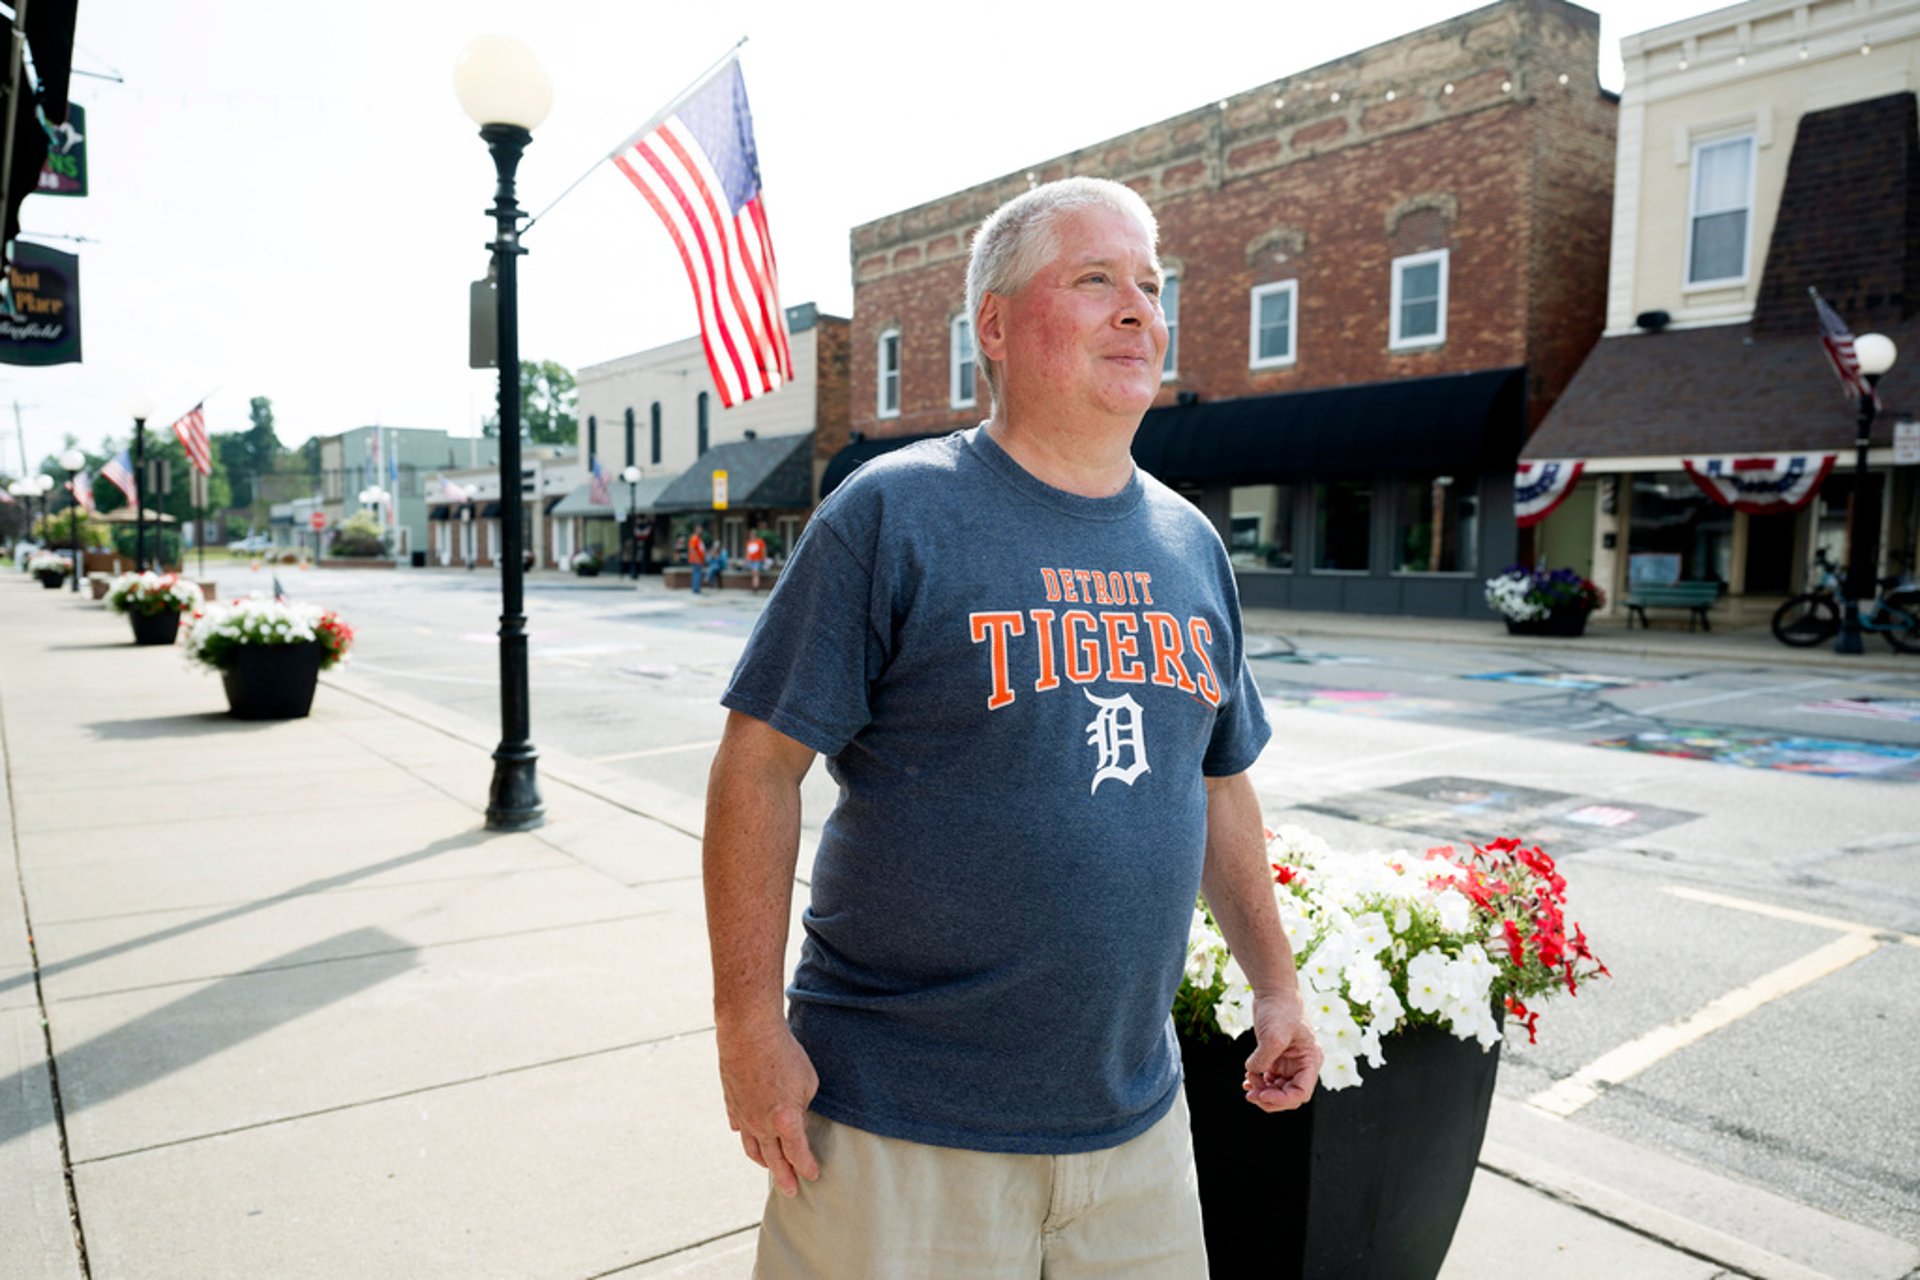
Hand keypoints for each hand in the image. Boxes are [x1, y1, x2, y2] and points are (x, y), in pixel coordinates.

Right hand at [717, 1019, 820, 1195]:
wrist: (748, 1032)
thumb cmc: (783, 1053)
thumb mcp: (808, 1081)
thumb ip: (804, 1106)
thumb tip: (797, 1119)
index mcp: (786, 1122)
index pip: (798, 1154)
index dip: (807, 1167)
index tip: (813, 1175)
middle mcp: (762, 1125)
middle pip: (774, 1160)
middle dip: (785, 1177)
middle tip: (792, 1191)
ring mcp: (744, 1116)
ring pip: (753, 1147)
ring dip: (763, 1161)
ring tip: (771, 1168)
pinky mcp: (732, 1102)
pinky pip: (739, 1127)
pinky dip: (746, 1136)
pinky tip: (748, 1138)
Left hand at [1241, 990, 1320, 1112]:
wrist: (1273, 993)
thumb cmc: (1280, 1010)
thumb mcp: (1273, 1035)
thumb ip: (1264, 1058)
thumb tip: (1253, 1072)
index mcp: (1310, 1061)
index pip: (1301, 1093)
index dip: (1282, 1099)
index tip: (1262, 1094)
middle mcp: (1302, 1065)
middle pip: (1289, 1096)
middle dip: (1269, 1098)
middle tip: (1251, 1094)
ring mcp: (1289, 1064)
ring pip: (1278, 1090)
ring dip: (1262, 1091)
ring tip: (1248, 1081)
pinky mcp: (1277, 1059)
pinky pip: (1269, 1080)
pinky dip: (1258, 1083)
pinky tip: (1248, 1078)